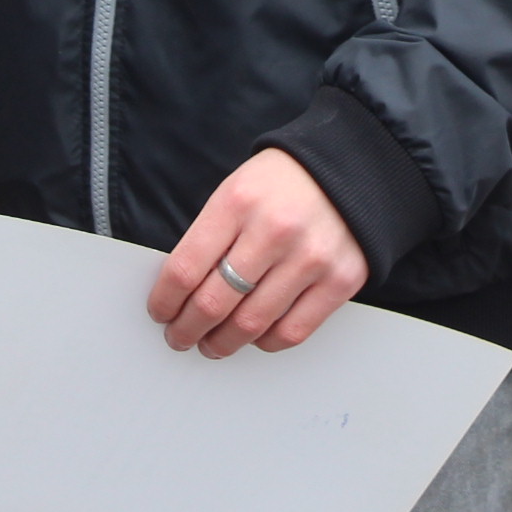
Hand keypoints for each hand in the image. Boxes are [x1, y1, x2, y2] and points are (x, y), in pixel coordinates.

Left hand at [150, 150, 368, 357]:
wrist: (351, 167)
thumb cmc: (284, 182)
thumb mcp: (236, 190)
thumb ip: (210, 236)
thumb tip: (181, 292)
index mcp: (238, 201)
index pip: (185, 268)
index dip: (164, 301)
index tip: (160, 312)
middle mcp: (274, 230)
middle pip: (214, 303)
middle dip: (187, 329)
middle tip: (180, 336)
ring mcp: (310, 257)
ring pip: (250, 325)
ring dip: (222, 343)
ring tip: (212, 344)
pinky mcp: (340, 280)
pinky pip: (292, 332)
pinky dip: (265, 343)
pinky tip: (254, 337)